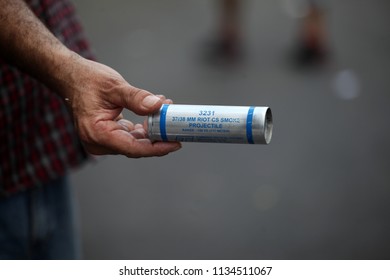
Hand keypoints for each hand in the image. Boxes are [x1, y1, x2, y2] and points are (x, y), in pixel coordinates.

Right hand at [61, 54, 180, 157]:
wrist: (71, 77)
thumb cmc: (86, 80)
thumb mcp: (114, 86)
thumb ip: (136, 98)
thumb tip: (158, 106)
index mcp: (97, 133)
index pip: (133, 148)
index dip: (156, 148)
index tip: (174, 144)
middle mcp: (99, 142)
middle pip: (136, 147)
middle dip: (158, 137)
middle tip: (177, 127)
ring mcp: (103, 140)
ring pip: (135, 142)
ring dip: (153, 130)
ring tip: (167, 114)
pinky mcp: (108, 135)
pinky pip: (130, 136)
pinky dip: (144, 127)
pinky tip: (155, 114)